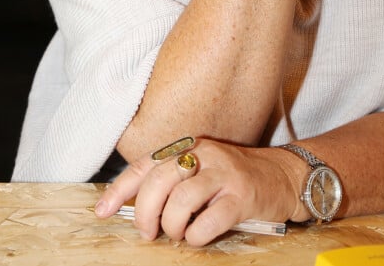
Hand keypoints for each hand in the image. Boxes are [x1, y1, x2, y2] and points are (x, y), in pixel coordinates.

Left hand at [95, 138, 300, 246]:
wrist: (281, 176)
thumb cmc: (233, 179)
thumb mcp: (200, 171)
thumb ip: (172, 182)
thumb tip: (134, 207)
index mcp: (189, 147)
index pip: (146, 164)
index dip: (120, 188)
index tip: (102, 210)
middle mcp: (204, 155)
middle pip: (158, 182)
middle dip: (146, 214)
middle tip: (150, 232)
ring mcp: (224, 174)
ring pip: (180, 201)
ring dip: (172, 226)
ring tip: (180, 232)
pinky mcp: (241, 196)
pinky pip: (207, 221)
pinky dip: (197, 236)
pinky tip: (201, 235)